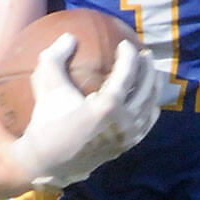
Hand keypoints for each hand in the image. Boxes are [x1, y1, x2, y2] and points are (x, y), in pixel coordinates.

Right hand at [11, 35, 160, 189]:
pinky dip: (151, 108)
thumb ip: (55, 58)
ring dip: (153, 87)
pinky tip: (150, 100)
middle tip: (146, 54)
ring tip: (152, 73)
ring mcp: (127, 136)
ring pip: (150, 106)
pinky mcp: (126, 146)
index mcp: (107, 107)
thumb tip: (68, 37)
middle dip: (148, 68)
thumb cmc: (46, 122)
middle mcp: (124, 122)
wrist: (47, 162)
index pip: (127, 74)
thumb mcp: (46, 86)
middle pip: (145, 89)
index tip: (125, 44)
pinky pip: (147, 123)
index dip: (129, 56)